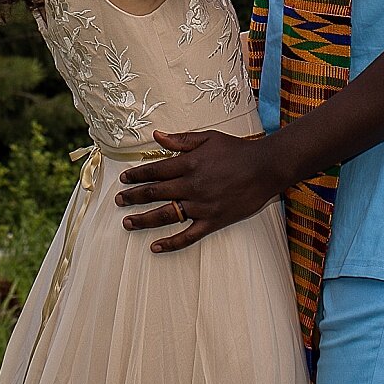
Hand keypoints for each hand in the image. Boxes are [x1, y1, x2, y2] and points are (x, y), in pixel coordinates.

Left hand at [114, 129, 290, 252]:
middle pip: (155, 193)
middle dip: (133, 197)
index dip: (137, 175)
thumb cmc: (237, 150)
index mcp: (189, 164)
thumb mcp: (208, 138)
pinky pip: (188, 235)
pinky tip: (155, 247)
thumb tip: (156, 136)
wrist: (265, 168)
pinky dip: (171, 243)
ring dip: (143, 220)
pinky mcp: (213, 221)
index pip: (155, 170)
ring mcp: (201, 206)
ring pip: (165, 215)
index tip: (124, 179)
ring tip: (127, 222)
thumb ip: (181, 140)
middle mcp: (191, 186)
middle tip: (118, 201)